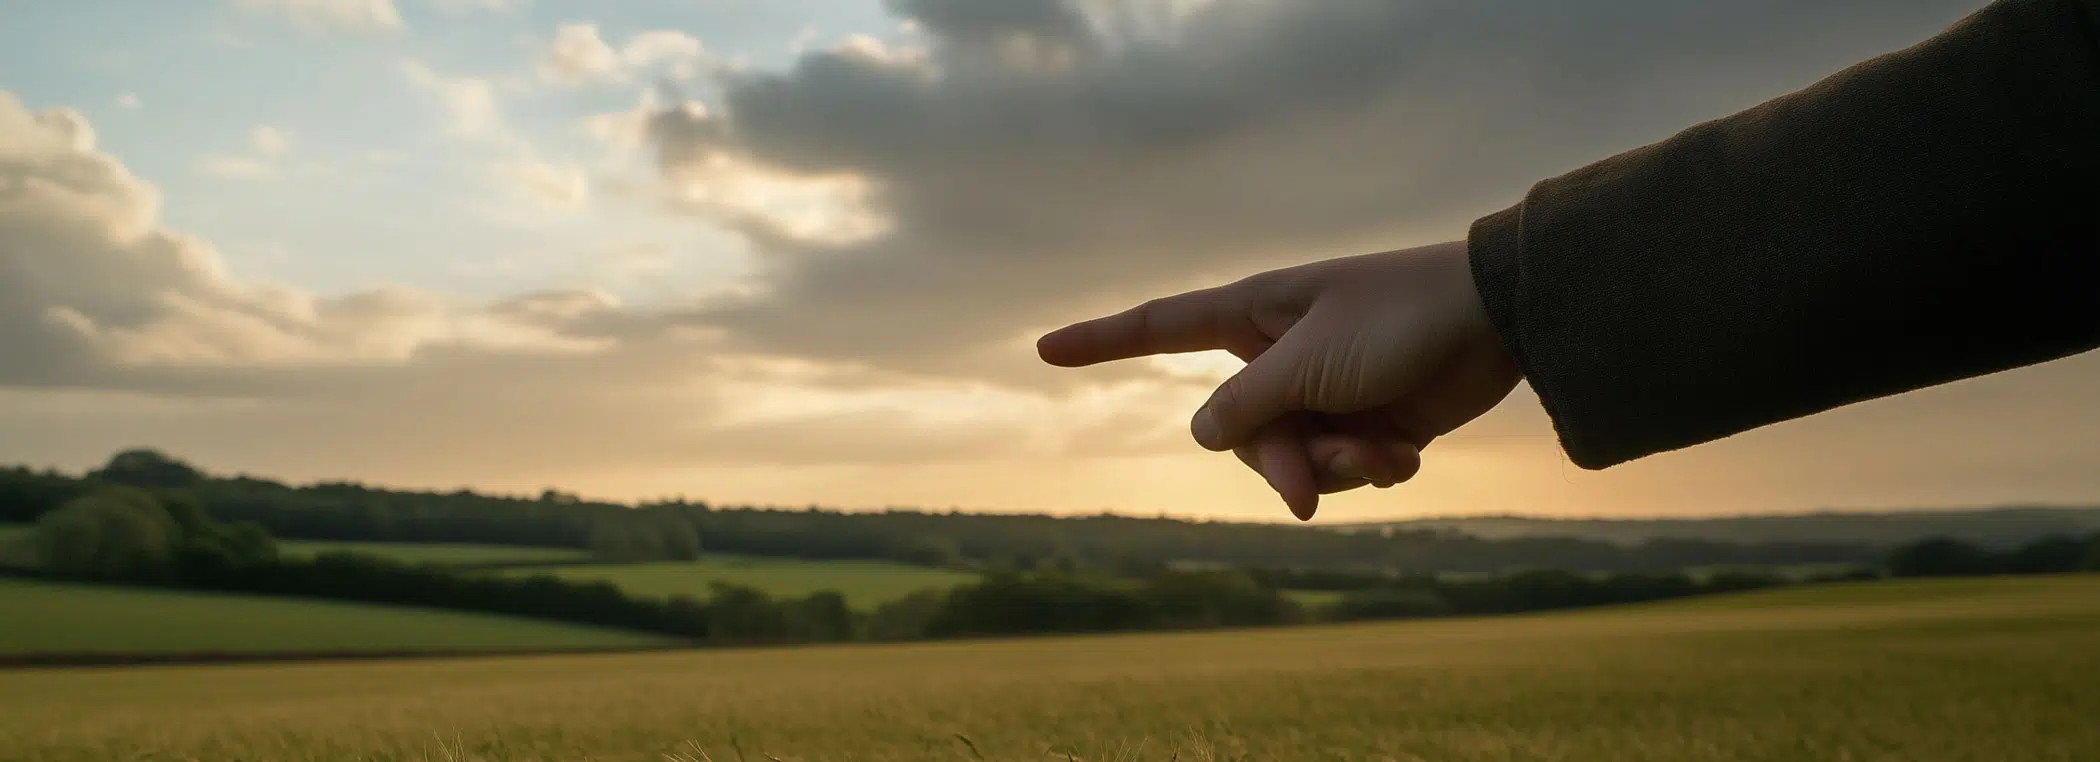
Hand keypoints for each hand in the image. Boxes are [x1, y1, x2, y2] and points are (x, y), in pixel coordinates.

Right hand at [1037, 241, 1521, 520]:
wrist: (1497, 324)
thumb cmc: (1398, 320)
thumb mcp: (1309, 364)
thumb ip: (1248, 405)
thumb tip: (1202, 435)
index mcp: (1255, 315)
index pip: (1160, 328)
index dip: (1101, 342)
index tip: (1045, 349)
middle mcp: (1281, 355)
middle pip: (1239, 433)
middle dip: (1278, 464)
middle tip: (1313, 482)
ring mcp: (1323, 393)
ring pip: (1292, 462)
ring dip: (1335, 472)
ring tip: (1384, 455)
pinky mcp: (1365, 425)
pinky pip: (1340, 472)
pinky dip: (1371, 472)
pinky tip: (1408, 452)